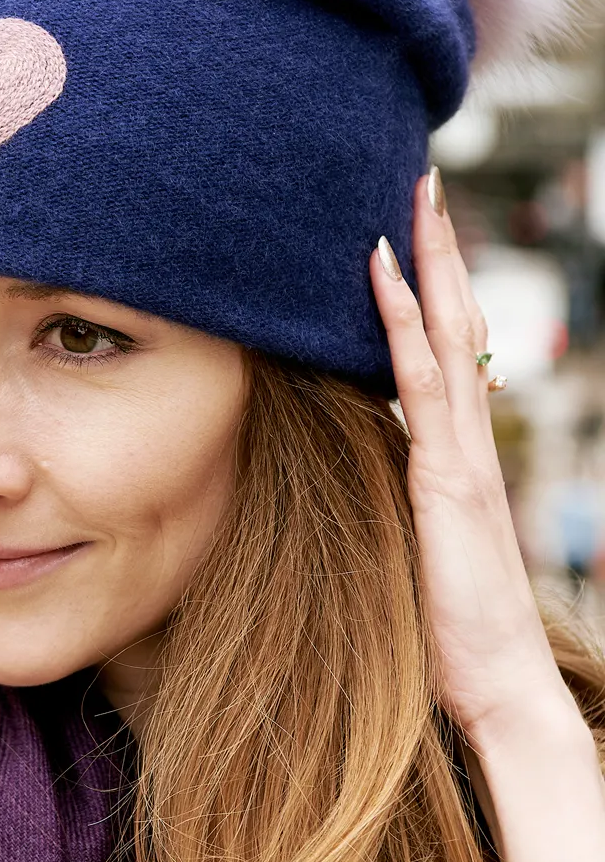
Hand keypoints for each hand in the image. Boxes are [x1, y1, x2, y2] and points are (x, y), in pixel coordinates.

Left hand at [369, 169, 563, 747]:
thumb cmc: (451, 626)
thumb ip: (402, 504)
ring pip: (448, 334)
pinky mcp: (446, 475)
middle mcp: (465, 440)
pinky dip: (402, 321)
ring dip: (430, 262)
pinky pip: (421, 381)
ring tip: (414, 197)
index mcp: (456, 454)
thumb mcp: (418, 549)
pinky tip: (382, 272)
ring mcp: (460, 452)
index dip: (433, 293)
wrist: (495, 681)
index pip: (446, 354)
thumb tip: (366, 477)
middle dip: (441, 252)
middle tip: (421, 181)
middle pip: (458, 324)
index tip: (411, 238)